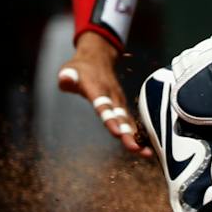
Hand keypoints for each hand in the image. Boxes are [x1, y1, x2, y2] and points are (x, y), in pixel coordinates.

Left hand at [57, 33, 150, 157]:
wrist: (98, 57)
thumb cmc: (81, 68)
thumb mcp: (69, 69)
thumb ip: (67, 77)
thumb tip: (65, 80)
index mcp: (97, 88)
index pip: (103, 105)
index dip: (110, 120)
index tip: (117, 134)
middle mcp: (111, 96)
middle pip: (120, 117)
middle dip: (128, 134)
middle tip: (136, 149)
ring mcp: (119, 101)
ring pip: (128, 121)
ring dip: (137, 137)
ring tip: (146, 153)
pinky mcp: (122, 106)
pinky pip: (130, 121)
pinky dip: (138, 134)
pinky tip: (145, 149)